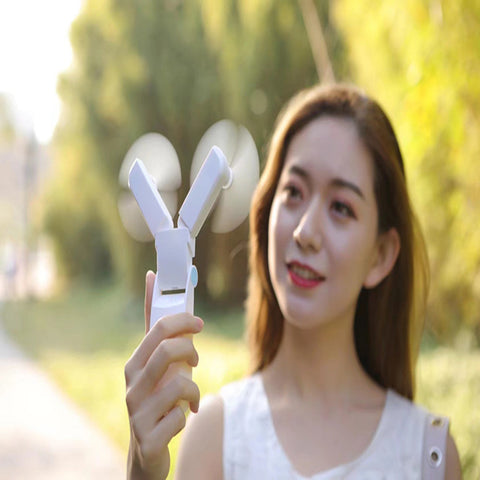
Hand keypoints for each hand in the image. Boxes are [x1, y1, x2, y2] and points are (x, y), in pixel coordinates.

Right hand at [125, 271, 203, 479]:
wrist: (146, 451)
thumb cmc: (156, 398)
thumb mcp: (156, 364)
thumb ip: (157, 327)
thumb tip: (152, 277)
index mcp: (134, 363)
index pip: (157, 327)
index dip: (183, 320)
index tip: (199, 323)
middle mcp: (132, 385)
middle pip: (168, 350)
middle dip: (191, 351)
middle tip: (197, 360)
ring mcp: (137, 412)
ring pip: (180, 383)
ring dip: (193, 389)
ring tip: (191, 396)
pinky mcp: (148, 437)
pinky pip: (181, 415)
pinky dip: (188, 414)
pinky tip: (181, 419)